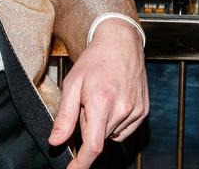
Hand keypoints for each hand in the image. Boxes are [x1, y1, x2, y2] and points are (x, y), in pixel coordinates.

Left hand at [49, 19, 147, 167]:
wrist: (121, 43)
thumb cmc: (95, 61)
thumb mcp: (72, 84)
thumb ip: (64, 116)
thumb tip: (55, 141)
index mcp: (102, 102)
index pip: (93, 146)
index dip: (81, 164)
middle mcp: (123, 109)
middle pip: (99, 138)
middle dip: (87, 128)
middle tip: (86, 104)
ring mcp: (135, 111)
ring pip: (111, 134)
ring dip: (102, 125)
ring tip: (101, 98)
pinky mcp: (143, 110)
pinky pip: (124, 129)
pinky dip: (115, 122)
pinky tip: (113, 102)